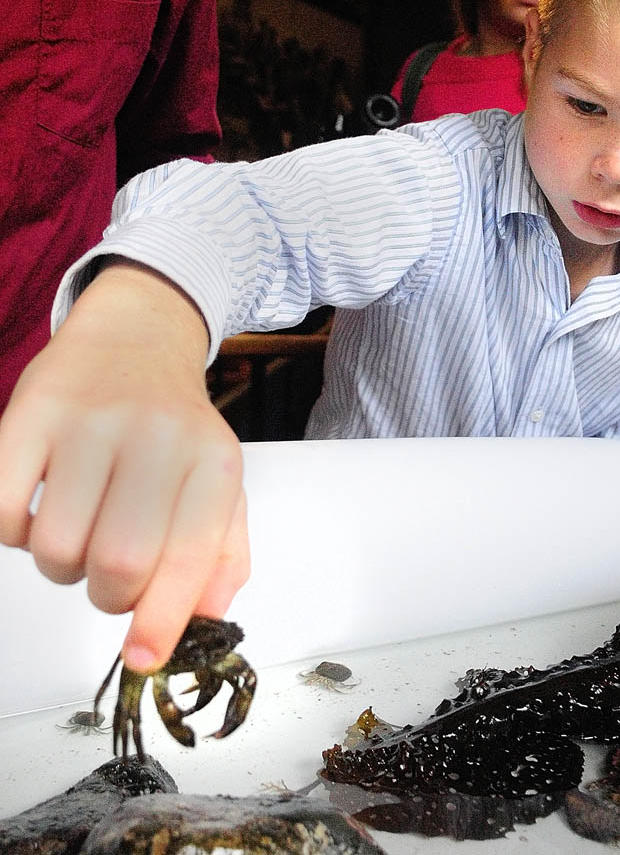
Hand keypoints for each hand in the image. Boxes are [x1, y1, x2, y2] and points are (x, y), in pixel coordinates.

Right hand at [0, 260, 249, 672]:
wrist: (135, 341)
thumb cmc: (176, 427)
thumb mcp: (218, 483)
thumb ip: (220, 555)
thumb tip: (202, 622)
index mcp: (213, 462)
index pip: (189, 559)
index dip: (162, 622)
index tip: (143, 656)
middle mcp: (158, 436)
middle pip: (119, 563)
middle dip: (110, 594)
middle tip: (111, 575)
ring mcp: (90, 421)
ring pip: (57, 548)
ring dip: (62, 565)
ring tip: (80, 528)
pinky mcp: (30, 413)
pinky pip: (1, 515)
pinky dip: (13, 533)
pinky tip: (40, 505)